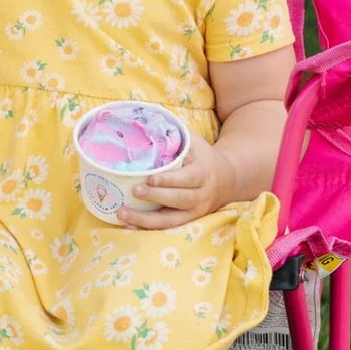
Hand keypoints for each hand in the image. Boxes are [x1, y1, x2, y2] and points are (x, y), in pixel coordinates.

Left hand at [119, 135, 237, 227]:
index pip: (187, 179)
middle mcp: (201, 195)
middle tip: (135, 191)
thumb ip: (173, 134)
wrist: (227, 179)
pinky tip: (129, 225)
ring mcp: (195, 211)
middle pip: (180, 200)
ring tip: (123, 213)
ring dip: (147, 219)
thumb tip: (143, 121)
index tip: (151, 178)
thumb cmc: (202, 156)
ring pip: (172, 220)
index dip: (170, 180)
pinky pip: (168, 228)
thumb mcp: (193, 142)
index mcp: (202, 173)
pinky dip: (148, 228)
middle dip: (157, 197)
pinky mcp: (188, 221)